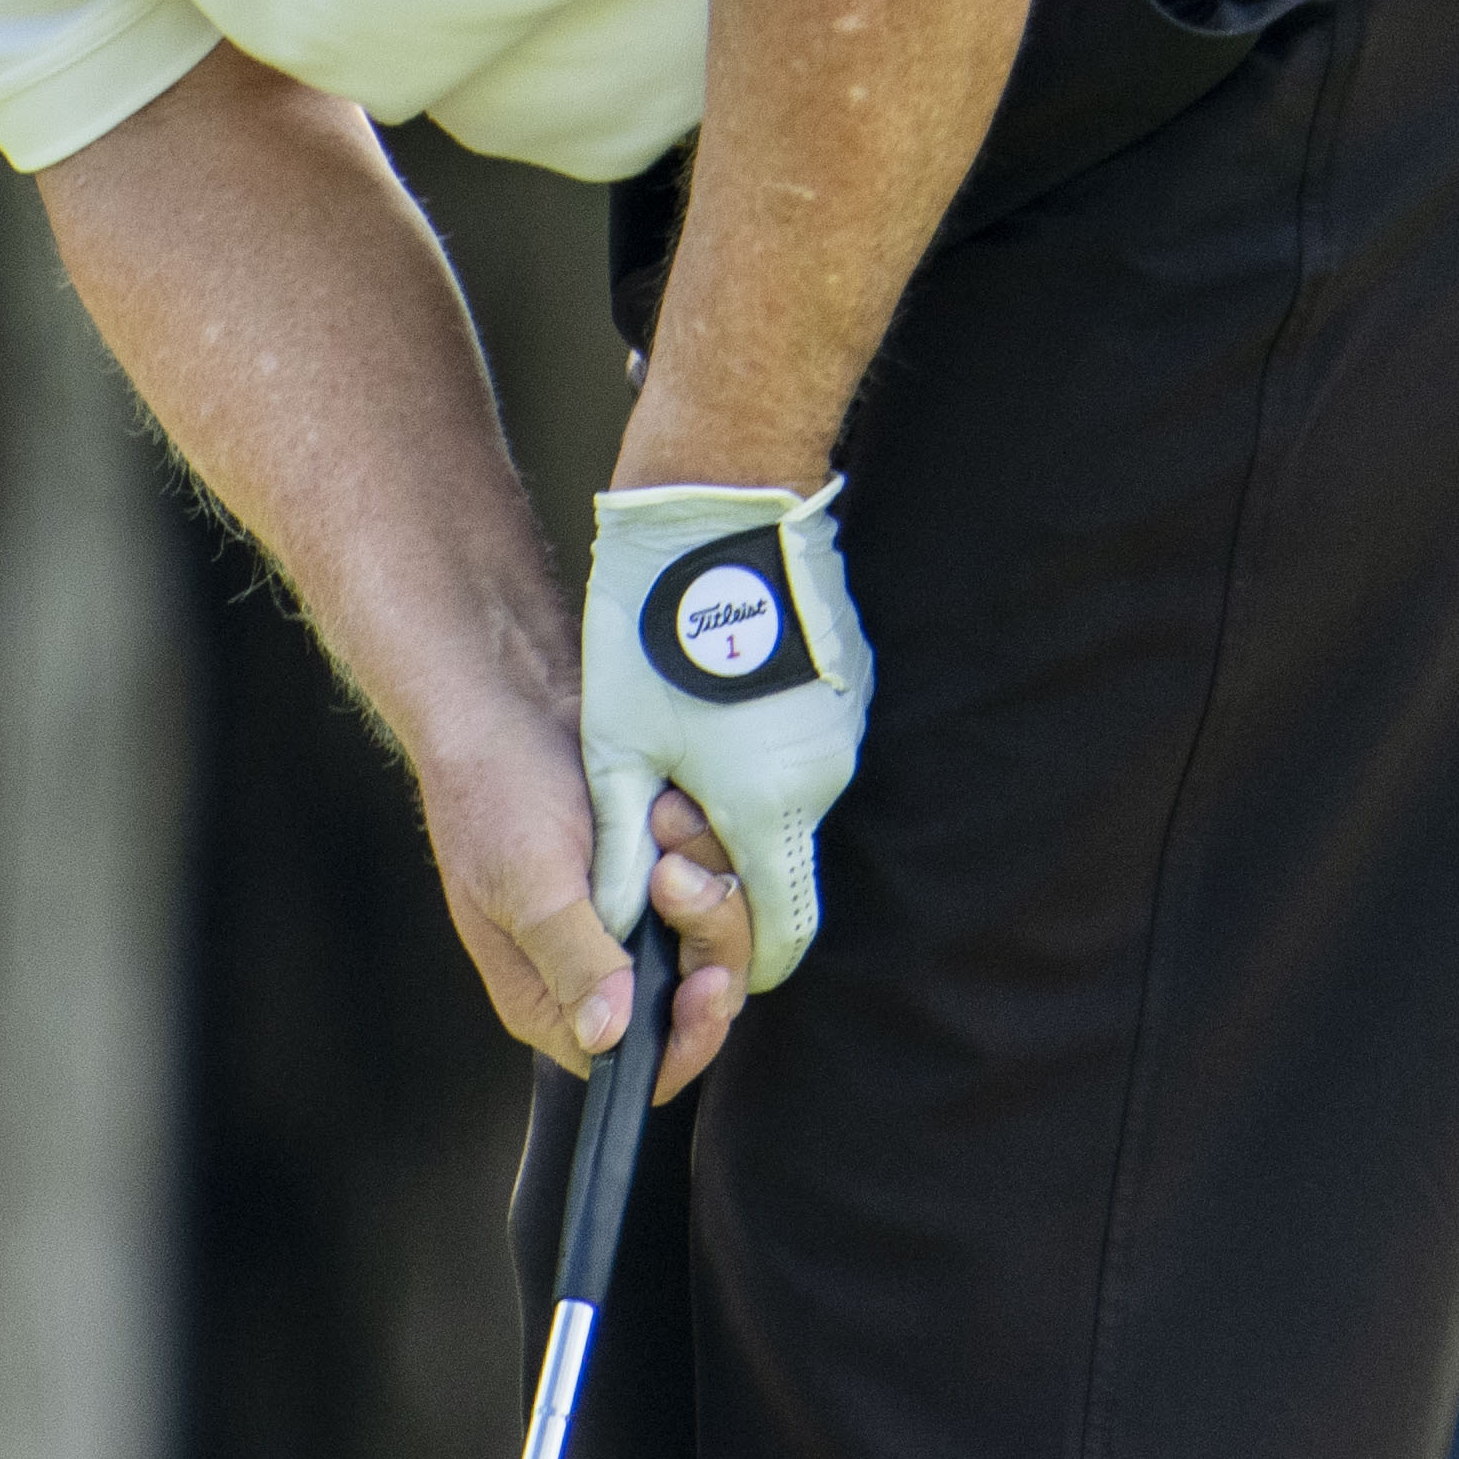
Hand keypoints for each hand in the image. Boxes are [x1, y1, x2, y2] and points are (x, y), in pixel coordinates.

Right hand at [408, 693, 736, 1100]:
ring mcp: (640, 921)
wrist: (512, 700)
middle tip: (672, 872)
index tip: (705, 984)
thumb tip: (607, 1034)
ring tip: (664, 820)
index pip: (634, 1063)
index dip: (683, 1039)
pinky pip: (724, 884)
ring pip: (720, 939)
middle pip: (696, 1000)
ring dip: (708, 878)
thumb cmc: (495, 792)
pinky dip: (711, 847)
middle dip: (704, 936)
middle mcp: (603, 969)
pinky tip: (672, 807)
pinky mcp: (666, 872)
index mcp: (553, 997)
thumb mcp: (527, 883)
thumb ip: (572, 959)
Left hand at [576, 485, 868, 1035]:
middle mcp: (823, 779)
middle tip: (653, 809)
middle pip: (774, 860)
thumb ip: (622, 852)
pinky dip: (757, 745)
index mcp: (768, 809)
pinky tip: (709, 695)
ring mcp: (842, 729)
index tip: (680, 925)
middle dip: (713, 855)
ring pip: (784, 799)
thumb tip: (614, 929)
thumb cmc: (653, 627)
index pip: (777, 940)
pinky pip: (801, 743)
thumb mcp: (616, 751)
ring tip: (673, 737)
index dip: (730, 952)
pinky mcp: (845, 684)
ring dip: (731, 794)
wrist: (717, 506)